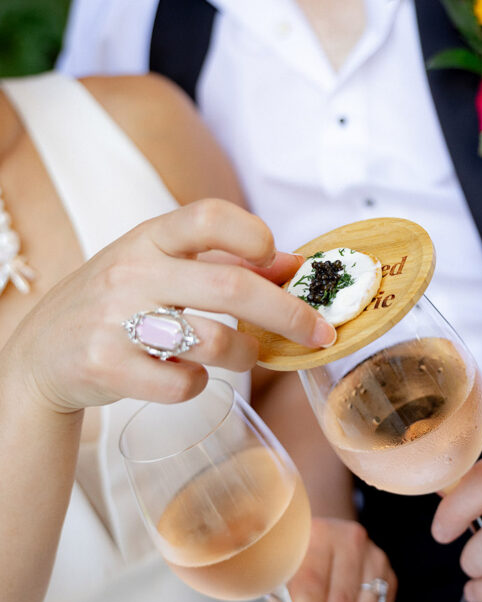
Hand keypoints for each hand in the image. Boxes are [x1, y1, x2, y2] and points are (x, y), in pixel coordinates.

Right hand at [5, 199, 335, 412]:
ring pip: (214, 340)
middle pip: (232, 287)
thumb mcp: (161, 266)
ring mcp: (116, 319)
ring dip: (247, 355)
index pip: (208, 216)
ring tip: (244, 355)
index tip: (280, 259)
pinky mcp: (107, 366)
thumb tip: (293, 265)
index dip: (253, 234)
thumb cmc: (117, 303)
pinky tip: (189, 376)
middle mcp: (132, 271)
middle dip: (290, 314)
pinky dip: (200, 385)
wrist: (42, 353)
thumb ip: (225, 261)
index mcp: (149, 237)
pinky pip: (184, 383)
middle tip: (319, 333)